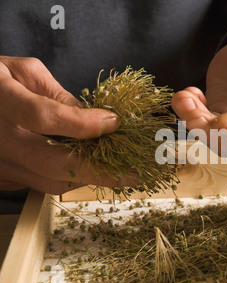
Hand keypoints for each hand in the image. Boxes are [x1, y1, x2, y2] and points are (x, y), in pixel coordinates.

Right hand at [0, 56, 132, 193]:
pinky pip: (41, 184)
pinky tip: (86, 169)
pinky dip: (68, 177)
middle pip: (52, 163)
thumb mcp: (23, 72)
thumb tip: (94, 118)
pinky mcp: (2, 178)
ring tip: (115, 171)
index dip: (83, 123)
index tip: (114, 122)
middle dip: (99, 171)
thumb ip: (57, 94)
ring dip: (87, 177)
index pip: (44, 116)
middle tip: (131, 174)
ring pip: (50, 182)